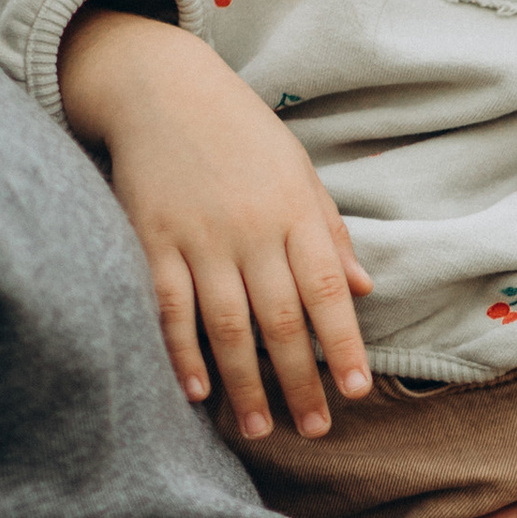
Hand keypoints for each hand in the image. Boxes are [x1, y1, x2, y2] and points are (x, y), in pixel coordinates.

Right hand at [58, 1, 371, 437]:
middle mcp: (250, 230)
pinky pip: (169, 306)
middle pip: (280, 319)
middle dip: (299, 381)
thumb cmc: (241, 134)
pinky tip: (198, 393)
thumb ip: (330, 233)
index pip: (328, 291)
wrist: (162, 87)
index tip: (355, 392)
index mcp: (295, 214)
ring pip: (226, 324)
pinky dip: (183, 353)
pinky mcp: (150, 238)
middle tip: (313, 429)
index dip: (342, 345)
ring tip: (260, 428)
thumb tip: (366, 290)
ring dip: (245, 383)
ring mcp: (198, 236)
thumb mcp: (299, 172)